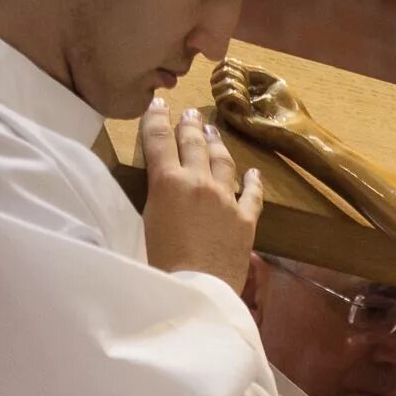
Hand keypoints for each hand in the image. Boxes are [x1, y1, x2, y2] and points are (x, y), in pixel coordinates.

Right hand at [140, 99, 262, 295]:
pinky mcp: (246, 220)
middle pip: (193, 145)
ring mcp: (226, 199)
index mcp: (167, 183)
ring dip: (217, 144)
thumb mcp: (142, 225)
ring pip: (223, 162)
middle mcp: (199, 183)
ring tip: (213, 131)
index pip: (158, 141)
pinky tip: (253, 172)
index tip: (158, 104)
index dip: (156, 119)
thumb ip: (151, 199)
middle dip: (190, 125)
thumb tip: (154, 186)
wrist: (194, 291)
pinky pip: (252, 194)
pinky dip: (252, 181)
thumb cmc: (157, 265)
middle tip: (190, 113)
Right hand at [212, 59, 309, 150]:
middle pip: (215, 77)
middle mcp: (234, 98)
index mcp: (243, 87)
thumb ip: (253, 71)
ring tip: (248, 94)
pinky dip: (235, 96)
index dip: (229, 64)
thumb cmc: (289, 107)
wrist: (297, 127)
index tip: (245, 70)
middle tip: (247, 82)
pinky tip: (248, 104)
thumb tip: (231, 64)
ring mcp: (233, 110)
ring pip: (216, 88)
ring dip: (233, 84)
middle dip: (232, 72)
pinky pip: (222, 100)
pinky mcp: (233, 120)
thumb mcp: (272, 81)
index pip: (221, 69)